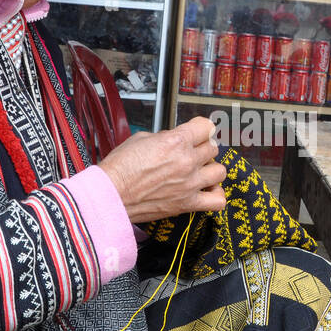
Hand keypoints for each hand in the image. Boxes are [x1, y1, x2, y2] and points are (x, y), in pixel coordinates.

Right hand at [97, 117, 226, 223]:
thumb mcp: (140, 138)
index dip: (201, 128)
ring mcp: (189, 184)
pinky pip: (218, 200)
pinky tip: (206, 190)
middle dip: (202, 148)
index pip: (206, 127)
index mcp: (175, 141)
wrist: (110, 195)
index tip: (197, 131)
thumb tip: (174, 140)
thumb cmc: (119, 168)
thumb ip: (164, 137)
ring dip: (211, 169)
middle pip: (213, 148)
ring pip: (220, 171)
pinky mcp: (187, 203)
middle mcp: (187, 161)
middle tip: (192, 152)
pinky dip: (216, 195)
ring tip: (200, 171)